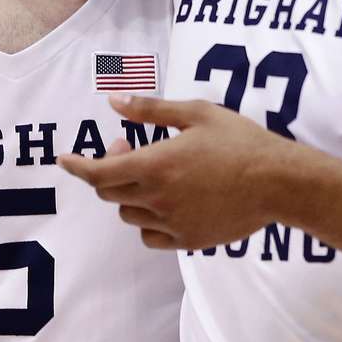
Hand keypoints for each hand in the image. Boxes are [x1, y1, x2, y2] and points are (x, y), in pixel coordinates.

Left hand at [57, 93, 289, 249]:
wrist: (278, 183)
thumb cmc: (239, 141)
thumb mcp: (196, 113)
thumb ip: (150, 109)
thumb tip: (113, 101)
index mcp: (154, 165)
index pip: (98, 173)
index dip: (76, 167)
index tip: (63, 159)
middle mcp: (157, 198)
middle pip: (109, 193)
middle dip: (107, 169)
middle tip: (126, 145)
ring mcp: (172, 223)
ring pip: (129, 215)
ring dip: (127, 193)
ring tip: (151, 172)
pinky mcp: (188, 240)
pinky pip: (151, 236)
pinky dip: (147, 220)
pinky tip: (164, 202)